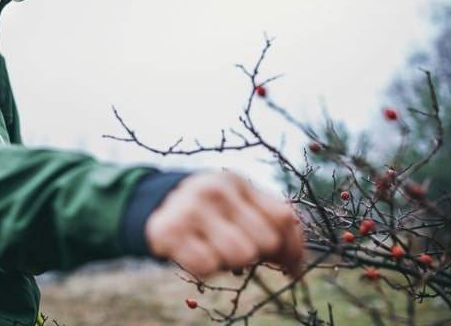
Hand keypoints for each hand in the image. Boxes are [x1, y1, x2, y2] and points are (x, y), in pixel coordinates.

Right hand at [144, 172, 303, 277]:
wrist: (154, 203)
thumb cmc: (209, 209)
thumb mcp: (237, 202)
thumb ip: (269, 219)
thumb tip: (296, 263)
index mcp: (239, 182)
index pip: (284, 218)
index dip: (293, 248)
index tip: (291, 268)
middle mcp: (217, 191)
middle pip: (265, 241)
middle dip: (259, 254)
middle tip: (242, 252)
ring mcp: (192, 210)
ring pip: (240, 256)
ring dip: (231, 262)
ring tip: (216, 250)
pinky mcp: (170, 232)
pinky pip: (207, 267)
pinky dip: (204, 268)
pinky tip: (196, 253)